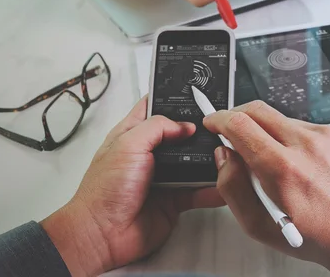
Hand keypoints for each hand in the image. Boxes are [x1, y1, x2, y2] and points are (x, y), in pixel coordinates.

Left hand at [41, 97, 224, 276]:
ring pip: (194, 162)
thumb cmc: (103, 191)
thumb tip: (185, 125)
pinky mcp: (174, 199)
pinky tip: (223, 185)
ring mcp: (164, 176)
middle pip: (181, 135)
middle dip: (199, 131)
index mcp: (133, 134)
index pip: (154, 107)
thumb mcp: (128, 145)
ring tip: (226, 154)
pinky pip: (199, 191)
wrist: (103, 235)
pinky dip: (212, 189)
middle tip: (219, 127)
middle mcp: (150, 154)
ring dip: (209, 160)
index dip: (172, 99)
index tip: (195, 95)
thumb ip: (158, 127)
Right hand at [203, 101, 329, 275]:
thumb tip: (224, 155)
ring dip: (269, 132)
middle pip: (258, 110)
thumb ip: (231, 186)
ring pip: (281, 118)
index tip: (214, 122)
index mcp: (282, 169)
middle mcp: (306, 145)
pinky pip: (305, 126)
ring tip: (276, 160)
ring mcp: (326, 136)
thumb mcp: (257, 225)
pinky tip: (302, 162)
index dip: (219, 119)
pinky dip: (294, 138)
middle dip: (238, 116)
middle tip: (234, 132)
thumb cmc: (313, 235)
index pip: (240, 124)